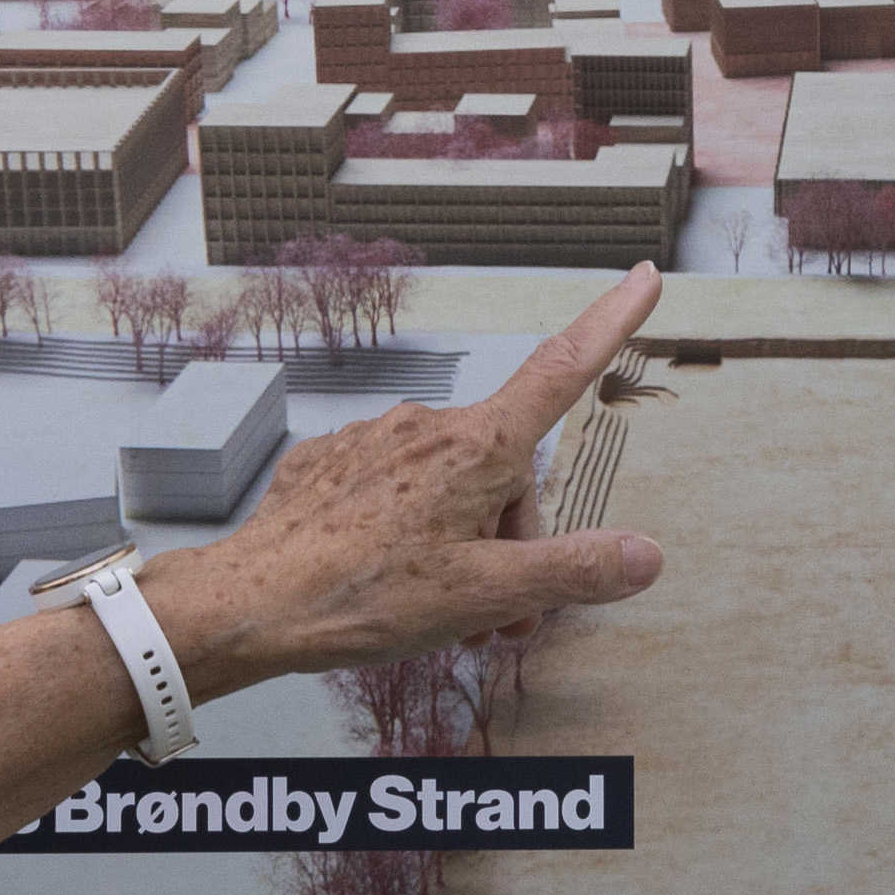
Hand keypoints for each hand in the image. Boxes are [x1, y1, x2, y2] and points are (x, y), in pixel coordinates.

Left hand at [141, 267, 672, 690]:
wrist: (249, 603)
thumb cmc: (361, 595)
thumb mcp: (482, 595)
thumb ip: (570, 570)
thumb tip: (645, 555)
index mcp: (475, 447)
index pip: (561, 371)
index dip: (611, 324)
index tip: (644, 277)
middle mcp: (429, 426)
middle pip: (508, 473)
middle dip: (514, 541)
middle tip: (496, 618)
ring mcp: (377, 440)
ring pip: (454, 489)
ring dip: (464, 546)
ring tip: (438, 610)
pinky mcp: (336, 463)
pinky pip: (400, 492)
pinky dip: (412, 534)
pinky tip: (387, 577)